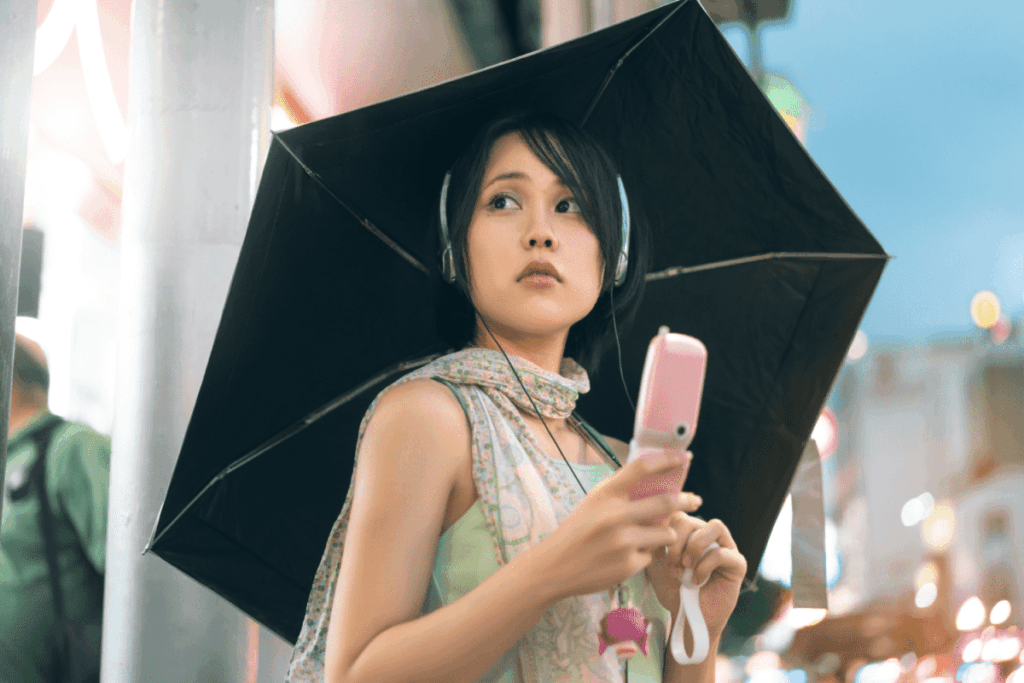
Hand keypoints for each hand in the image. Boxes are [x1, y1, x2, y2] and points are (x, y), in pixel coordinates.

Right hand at [532, 451, 703, 602]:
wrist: (554, 567)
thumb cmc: (577, 531)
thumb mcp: (593, 503)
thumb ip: (620, 493)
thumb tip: (656, 481)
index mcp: (605, 494)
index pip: (642, 467)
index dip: (668, 459)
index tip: (685, 456)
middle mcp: (615, 516)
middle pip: (665, 502)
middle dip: (686, 500)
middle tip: (695, 499)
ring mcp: (624, 542)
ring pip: (665, 532)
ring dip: (665, 532)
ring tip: (654, 534)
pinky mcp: (629, 565)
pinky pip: (652, 555)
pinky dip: (646, 553)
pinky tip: (628, 555)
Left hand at [645, 512, 746, 639]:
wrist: (688, 617)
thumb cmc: (673, 590)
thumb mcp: (657, 565)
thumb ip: (654, 543)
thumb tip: (652, 525)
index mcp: (690, 531)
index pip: (676, 514)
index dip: (664, 533)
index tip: (658, 555)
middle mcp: (708, 535)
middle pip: (691, 519)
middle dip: (676, 542)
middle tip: (672, 565)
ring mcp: (726, 547)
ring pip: (714, 526)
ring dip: (694, 547)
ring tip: (685, 568)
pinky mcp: (738, 563)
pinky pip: (721, 553)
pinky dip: (704, 566)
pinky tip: (698, 581)